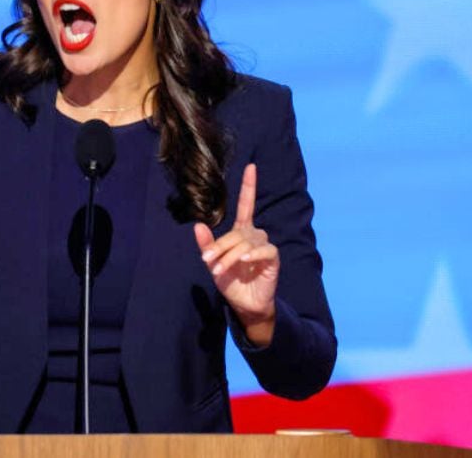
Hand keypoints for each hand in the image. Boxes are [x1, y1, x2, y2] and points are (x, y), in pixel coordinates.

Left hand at [194, 163, 279, 345]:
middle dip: (220, 246)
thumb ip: (206, 245)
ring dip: (230, 255)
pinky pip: (265, 249)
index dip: (249, 186)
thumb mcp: (213, 262)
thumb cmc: (230, 281)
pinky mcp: (273, 258)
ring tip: (219, 269)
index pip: (246, 204)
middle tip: (207, 260)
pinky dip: (253, 253)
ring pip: (247, 242)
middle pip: (237, 232)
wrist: (244, 304)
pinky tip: (245, 259)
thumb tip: (198, 225)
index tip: (251, 167)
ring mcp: (265, 246)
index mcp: (241, 231)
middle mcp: (254, 235)